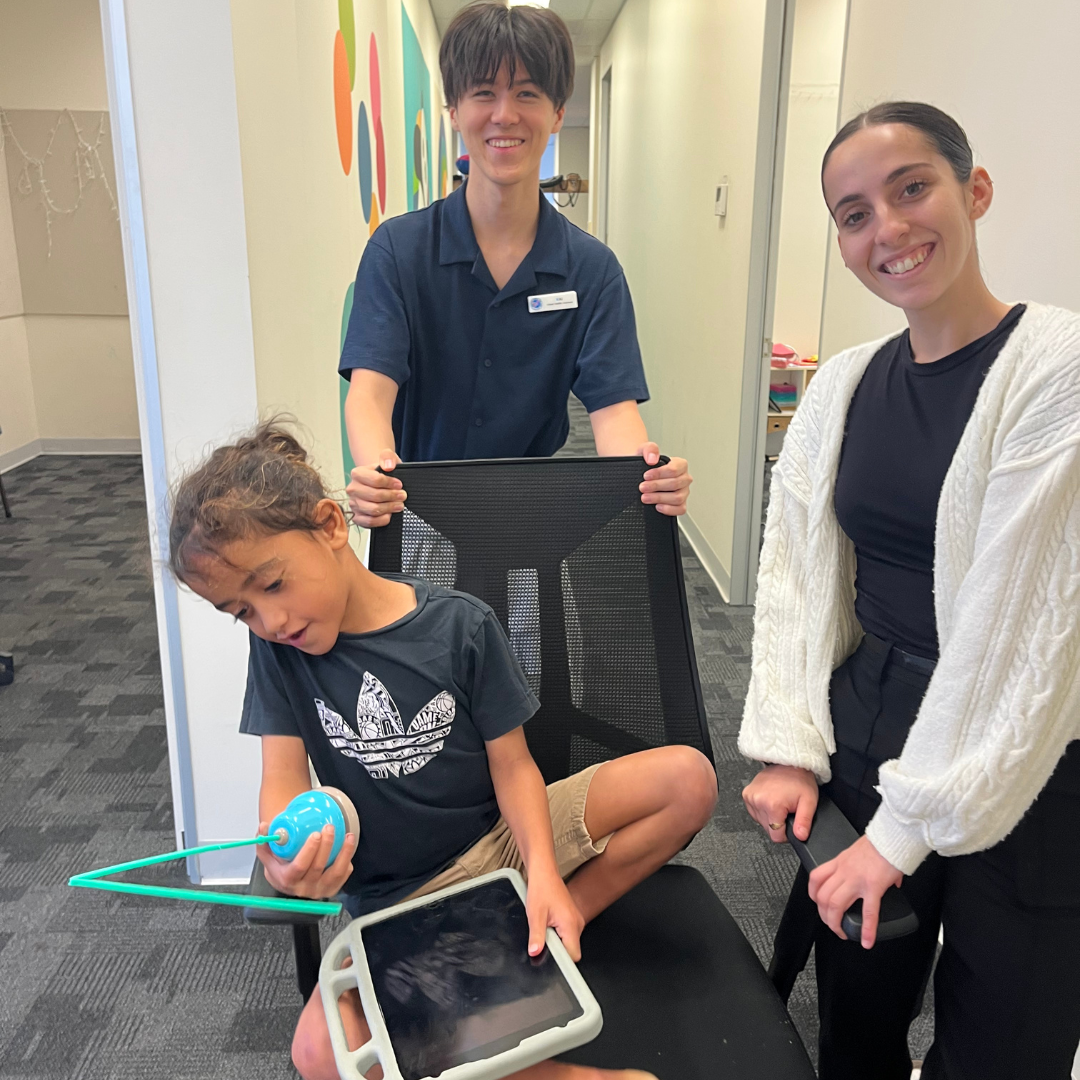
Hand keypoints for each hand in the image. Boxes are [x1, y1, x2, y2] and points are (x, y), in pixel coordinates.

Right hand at [255, 821, 356, 898]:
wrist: (288, 880)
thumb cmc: (279, 865)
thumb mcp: (267, 854)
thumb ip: (264, 840)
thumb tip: (264, 826)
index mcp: (287, 880)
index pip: (299, 867)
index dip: (309, 851)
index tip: (315, 834)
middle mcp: (304, 888)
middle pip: (318, 868)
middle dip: (326, 846)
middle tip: (329, 828)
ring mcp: (319, 890)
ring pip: (336, 873)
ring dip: (344, 853)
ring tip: (348, 836)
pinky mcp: (331, 889)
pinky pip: (343, 875)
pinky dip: (347, 860)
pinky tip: (348, 846)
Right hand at [346, 449, 404, 527]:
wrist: (379, 482)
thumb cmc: (383, 472)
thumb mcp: (387, 459)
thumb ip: (388, 457)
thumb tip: (388, 466)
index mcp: (357, 474)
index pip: (375, 480)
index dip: (390, 483)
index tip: (399, 485)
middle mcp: (353, 489)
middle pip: (375, 496)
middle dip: (392, 496)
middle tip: (403, 496)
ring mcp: (354, 504)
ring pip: (373, 510)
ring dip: (389, 508)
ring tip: (399, 505)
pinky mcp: (357, 516)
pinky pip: (369, 522)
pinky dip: (381, 520)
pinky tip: (389, 515)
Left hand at [525, 868, 584, 961]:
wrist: (544, 873)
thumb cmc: (541, 889)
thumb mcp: (535, 915)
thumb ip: (536, 936)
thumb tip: (535, 953)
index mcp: (571, 924)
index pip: (573, 955)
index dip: (562, 961)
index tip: (550, 960)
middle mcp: (578, 923)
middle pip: (571, 950)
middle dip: (556, 950)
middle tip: (543, 937)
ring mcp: (576, 920)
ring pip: (568, 942)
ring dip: (556, 941)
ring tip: (545, 926)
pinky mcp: (572, 918)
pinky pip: (567, 934)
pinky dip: (557, 934)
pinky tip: (548, 923)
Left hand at [637, 443, 691, 515]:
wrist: (642, 475)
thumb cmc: (646, 464)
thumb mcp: (644, 451)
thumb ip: (649, 449)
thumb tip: (652, 459)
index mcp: (680, 465)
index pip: (674, 469)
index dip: (659, 473)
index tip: (646, 476)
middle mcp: (684, 478)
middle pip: (675, 484)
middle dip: (656, 486)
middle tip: (642, 487)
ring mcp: (684, 492)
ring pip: (678, 497)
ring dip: (659, 498)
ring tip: (645, 497)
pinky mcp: (680, 504)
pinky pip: (680, 509)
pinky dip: (669, 509)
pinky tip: (657, 506)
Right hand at [742, 763, 817, 842]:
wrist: (789, 762)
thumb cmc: (800, 779)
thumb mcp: (809, 801)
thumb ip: (805, 821)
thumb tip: (800, 837)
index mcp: (772, 805)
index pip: (776, 836)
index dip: (787, 833)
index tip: (791, 821)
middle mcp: (758, 800)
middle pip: (768, 829)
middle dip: (779, 823)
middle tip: (787, 809)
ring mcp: (750, 797)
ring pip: (761, 821)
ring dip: (771, 816)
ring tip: (780, 803)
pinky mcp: (746, 794)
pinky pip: (755, 812)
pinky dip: (764, 810)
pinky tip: (772, 800)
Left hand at [808, 834, 902, 948]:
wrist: (892, 836)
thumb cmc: (880, 842)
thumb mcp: (859, 851)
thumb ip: (865, 867)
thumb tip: (887, 882)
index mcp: (839, 862)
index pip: (816, 879)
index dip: (813, 895)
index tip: (819, 905)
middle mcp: (844, 871)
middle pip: (822, 897)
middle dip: (824, 916)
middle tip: (832, 925)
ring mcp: (857, 879)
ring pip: (835, 905)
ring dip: (836, 924)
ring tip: (843, 933)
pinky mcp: (873, 886)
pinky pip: (868, 912)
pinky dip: (868, 929)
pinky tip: (868, 940)